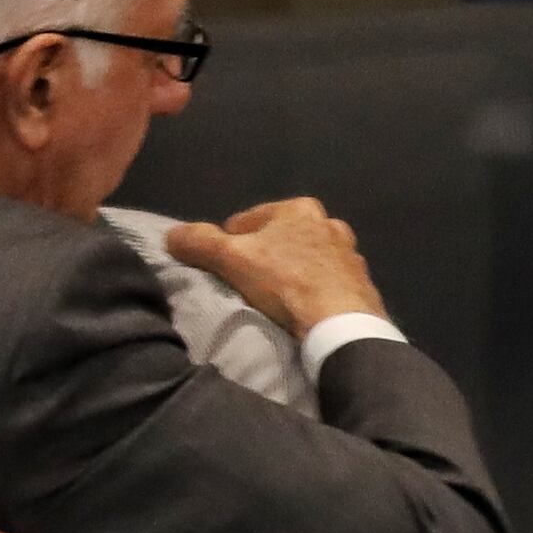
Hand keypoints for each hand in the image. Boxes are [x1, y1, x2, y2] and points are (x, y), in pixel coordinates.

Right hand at [164, 200, 383, 342]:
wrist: (341, 324)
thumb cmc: (285, 283)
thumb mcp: (232, 260)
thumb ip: (199, 242)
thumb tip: (171, 235)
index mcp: (298, 208)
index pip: (246, 221)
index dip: (229, 245)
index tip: (225, 270)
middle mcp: (328, 222)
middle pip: (279, 239)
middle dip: (264, 258)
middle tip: (250, 286)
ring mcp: (349, 253)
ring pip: (306, 259)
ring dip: (292, 274)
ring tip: (278, 301)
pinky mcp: (361, 282)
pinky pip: (327, 281)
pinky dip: (314, 291)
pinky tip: (304, 310)